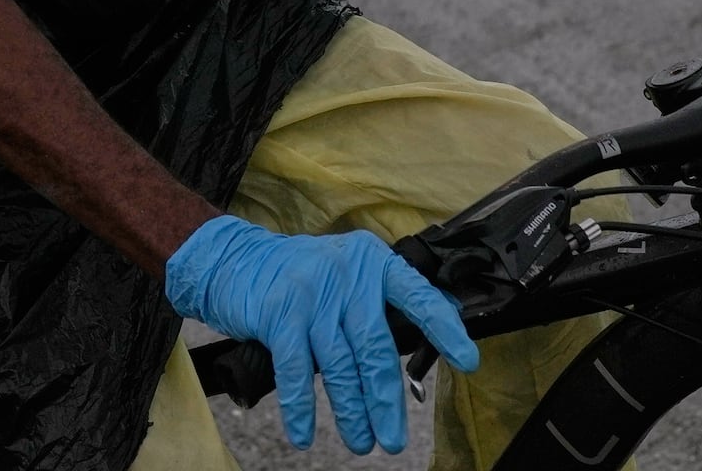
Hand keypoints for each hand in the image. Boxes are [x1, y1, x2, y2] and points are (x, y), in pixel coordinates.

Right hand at [163, 215, 478, 453]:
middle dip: (386, 400)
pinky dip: (301, 408)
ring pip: (339, 366)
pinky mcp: (279, 313)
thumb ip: (387, 295)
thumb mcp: (349, 271)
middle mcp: (346, 275)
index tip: (467, 361)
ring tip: (362, 442)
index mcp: (372, 262)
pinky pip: (296, 371)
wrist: (235, 259)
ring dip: (351, 412)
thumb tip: (443, 314)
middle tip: (394, 437)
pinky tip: (305, 433)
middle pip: (375, 347)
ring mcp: (311, 294)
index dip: (443, 328)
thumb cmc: (301, 274)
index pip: (416, 295)